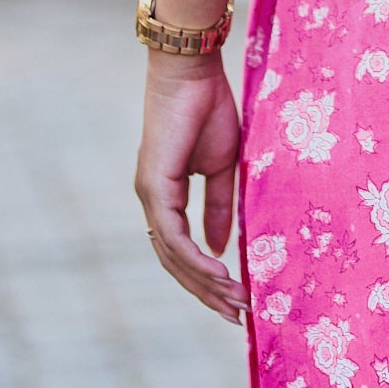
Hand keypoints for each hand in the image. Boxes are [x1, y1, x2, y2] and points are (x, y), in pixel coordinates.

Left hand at [135, 51, 250, 323]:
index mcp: (166, 197)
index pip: (182, 251)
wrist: (193, 71)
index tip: (236, 300)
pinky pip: (173, 235)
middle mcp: (152, 202)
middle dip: (207, 292)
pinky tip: (218, 273)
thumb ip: (220, 206)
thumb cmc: (208, 108)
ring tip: (235, 301)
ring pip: (172, 256)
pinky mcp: (155, 186)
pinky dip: (194, 258)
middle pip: (175, 263)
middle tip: (238, 316)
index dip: (206, 279)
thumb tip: (221, 247)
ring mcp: (150, 195)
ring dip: (204, 283)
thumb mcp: (224, 165)